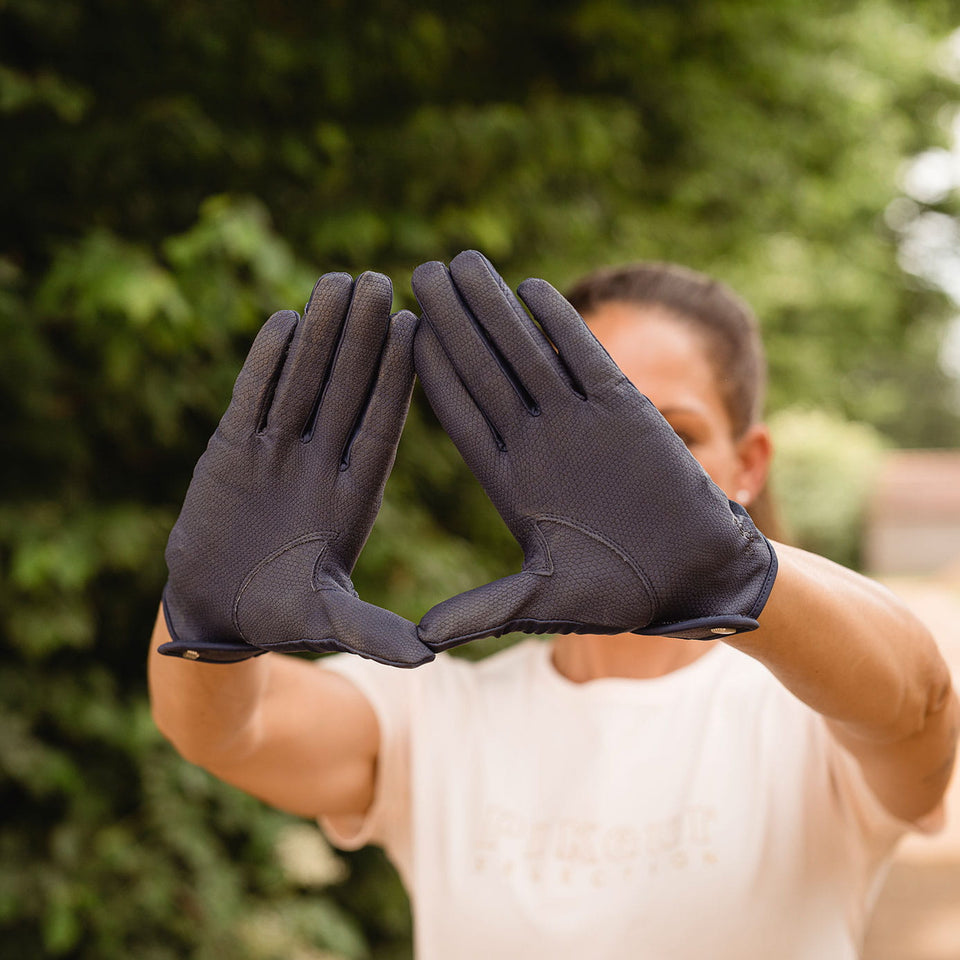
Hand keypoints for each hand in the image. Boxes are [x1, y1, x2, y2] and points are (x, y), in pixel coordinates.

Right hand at [160, 271, 433, 666]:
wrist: (219, 611)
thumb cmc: (278, 618)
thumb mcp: (326, 620)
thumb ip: (370, 629)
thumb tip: (426, 656)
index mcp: (355, 495)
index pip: (381, 425)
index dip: (397, 377)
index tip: (418, 330)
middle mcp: (321, 464)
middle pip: (347, 388)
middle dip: (364, 337)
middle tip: (384, 281)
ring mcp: (278, 452)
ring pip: (302, 381)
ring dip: (320, 334)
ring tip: (339, 282)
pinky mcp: (232, 449)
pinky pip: (253, 396)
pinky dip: (265, 361)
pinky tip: (285, 318)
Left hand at [411, 250, 776, 651]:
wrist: (695, 576)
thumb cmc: (623, 595)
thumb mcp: (543, 601)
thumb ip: (483, 610)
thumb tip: (420, 641)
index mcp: (511, 482)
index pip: (460, 415)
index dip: (429, 373)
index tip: (394, 335)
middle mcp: (538, 443)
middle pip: (484, 370)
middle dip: (451, 322)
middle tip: (416, 274)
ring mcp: (579, 423)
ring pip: (527, 353)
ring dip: (495, 309)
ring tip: (461, 264)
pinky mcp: (625, 411)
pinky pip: (585, 360)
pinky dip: (559, 326)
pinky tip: (529, 289)